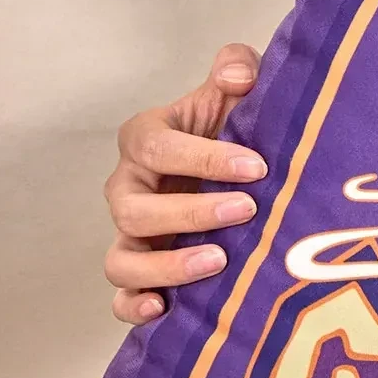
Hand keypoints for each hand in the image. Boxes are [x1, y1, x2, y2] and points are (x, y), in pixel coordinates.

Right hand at [104, 44, 266, 324]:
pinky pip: (121, 296)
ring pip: (123, 258)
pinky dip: (134, 306)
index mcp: (145, 140)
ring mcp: (131, 235)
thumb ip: (237, 68)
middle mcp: (128, 189)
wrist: (241, 172)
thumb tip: (238, 72)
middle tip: (246, 210)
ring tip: (219, 263)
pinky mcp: (141, 272)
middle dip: (192, 212)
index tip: (256, 167)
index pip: (159, 148)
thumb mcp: (236, 93)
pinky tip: (164, 309)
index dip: (204, 158)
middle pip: (135, 209)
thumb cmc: (234, 130)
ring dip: (167, 265)